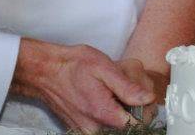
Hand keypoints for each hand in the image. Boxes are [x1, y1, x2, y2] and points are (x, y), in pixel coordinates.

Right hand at [11, 38, 154, 133]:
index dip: (143, 108)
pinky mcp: (83, 130)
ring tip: (111, 90)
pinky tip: (104, 96)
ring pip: (117, 126)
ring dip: (121, 109)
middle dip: (132, 107)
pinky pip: (105, 125)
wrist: (46, 72)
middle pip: (129, 126)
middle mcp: (95, 129)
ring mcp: (88, 131)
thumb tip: (148, 99)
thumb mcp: (104, 68)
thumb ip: (127, 87)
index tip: (137, 93)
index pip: (139, 124)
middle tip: (123, 86)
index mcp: (103, 114)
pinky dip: (109, 112)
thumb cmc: (73, 66)